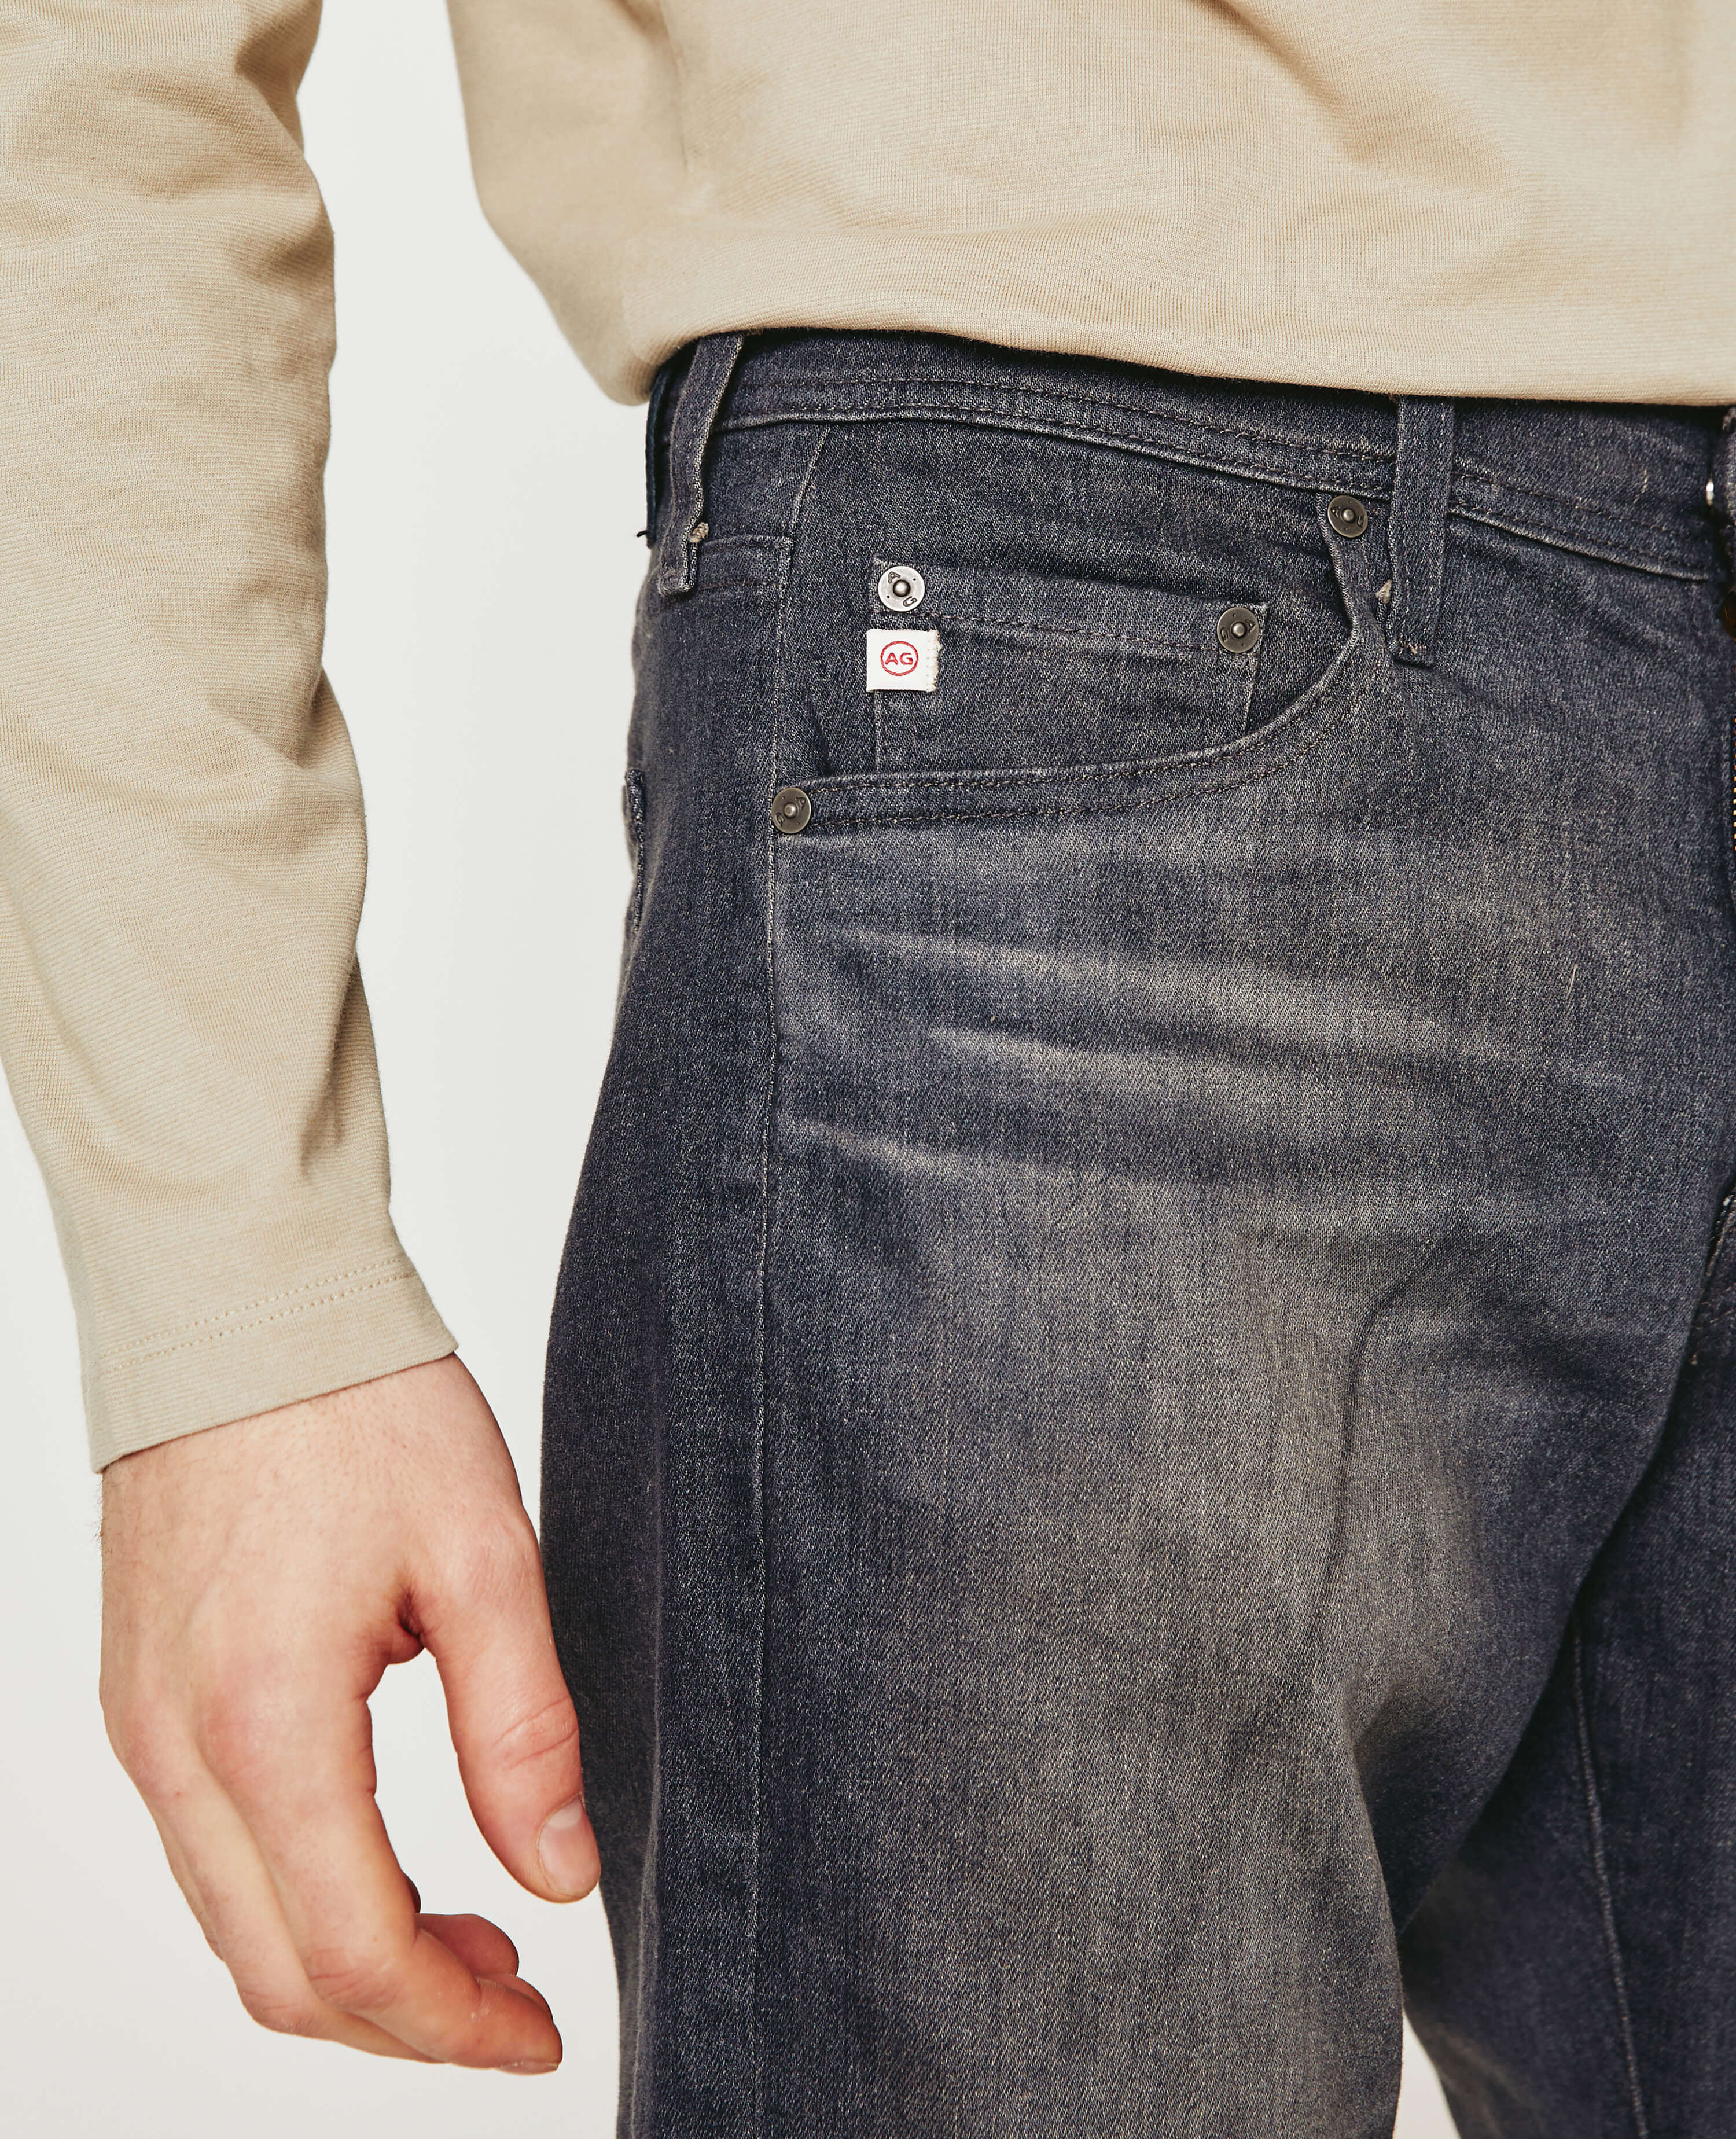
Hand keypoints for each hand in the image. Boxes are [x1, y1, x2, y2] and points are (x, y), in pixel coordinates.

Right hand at [98, 1355, 598, 2069]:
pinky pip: (208, 1850)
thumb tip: (559, 1874)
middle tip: (514, 1997)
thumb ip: (523, 1732)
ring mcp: (144, 1728)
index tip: (541, 2031)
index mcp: (269, 1725)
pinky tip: (380, 1857)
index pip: (355, 1953)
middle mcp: (179, 1750)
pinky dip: (293, 1894)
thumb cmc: (359, 1407)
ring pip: (233, 1923)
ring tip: (467, 1934)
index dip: (455, 2026)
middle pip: (279, 1971)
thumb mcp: (484, 1558)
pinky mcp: (140, 1696)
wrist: (238, 1302)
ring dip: (347, 1962)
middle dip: (404, 2020)